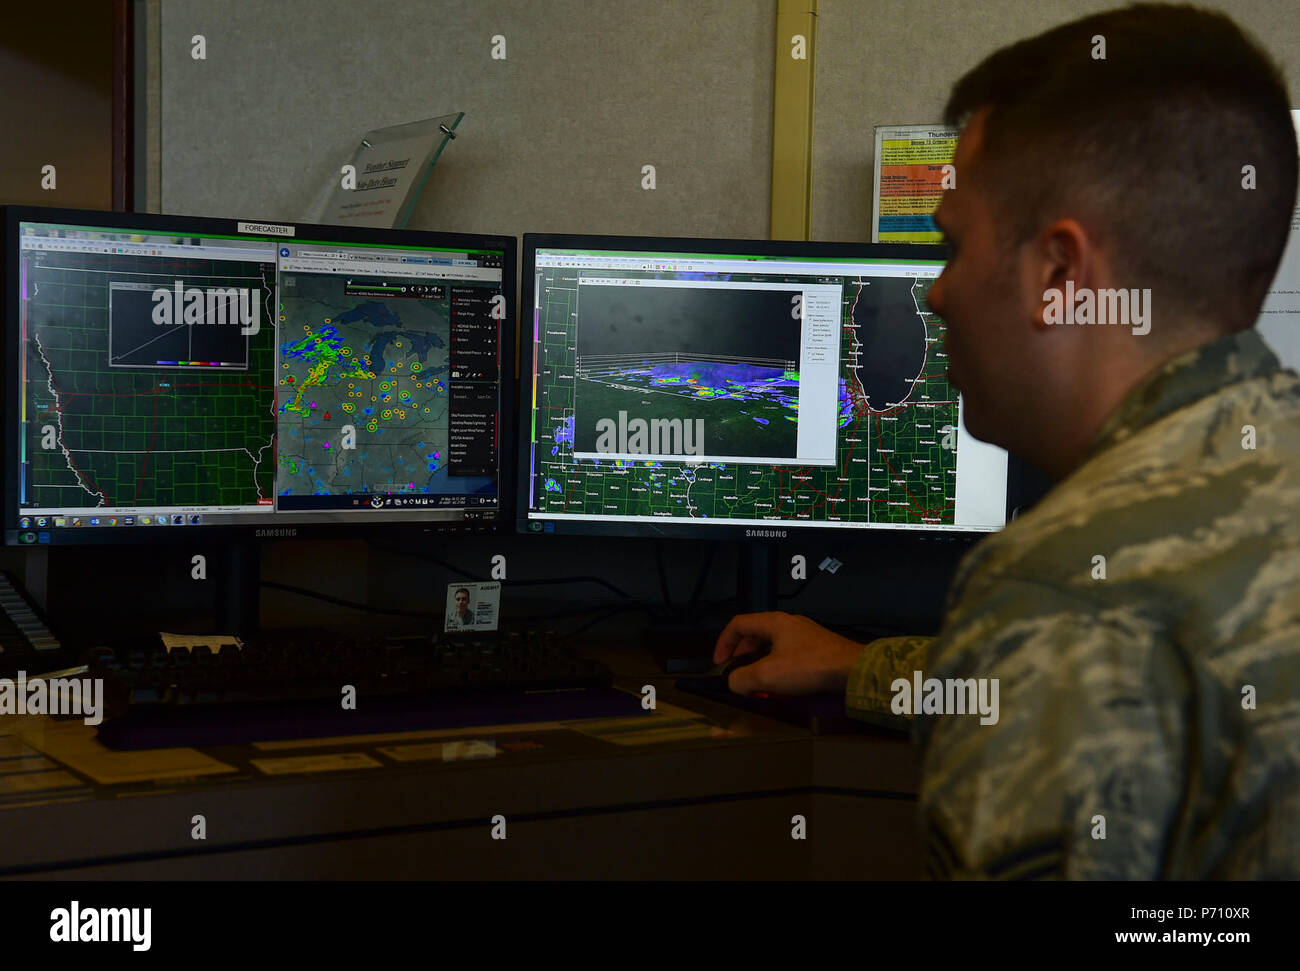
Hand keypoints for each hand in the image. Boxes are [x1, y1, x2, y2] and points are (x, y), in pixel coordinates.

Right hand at [713, 611, 867, 695]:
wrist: (852, 669)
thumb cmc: (809, 667)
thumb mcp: (767, 676)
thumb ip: (741, 679)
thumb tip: (733, 682)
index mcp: (774, 622)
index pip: (738, 624)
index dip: (724, 642)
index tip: (720, 662)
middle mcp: (789, 624)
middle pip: (755, 634)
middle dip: (742, 655)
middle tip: (738, 674)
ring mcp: (805, 635)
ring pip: (773, 646)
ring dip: (760, 663)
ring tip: (759, 682)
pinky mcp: (818, 648)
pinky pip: (789, 654)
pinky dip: (778, 667)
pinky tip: (782, 684)